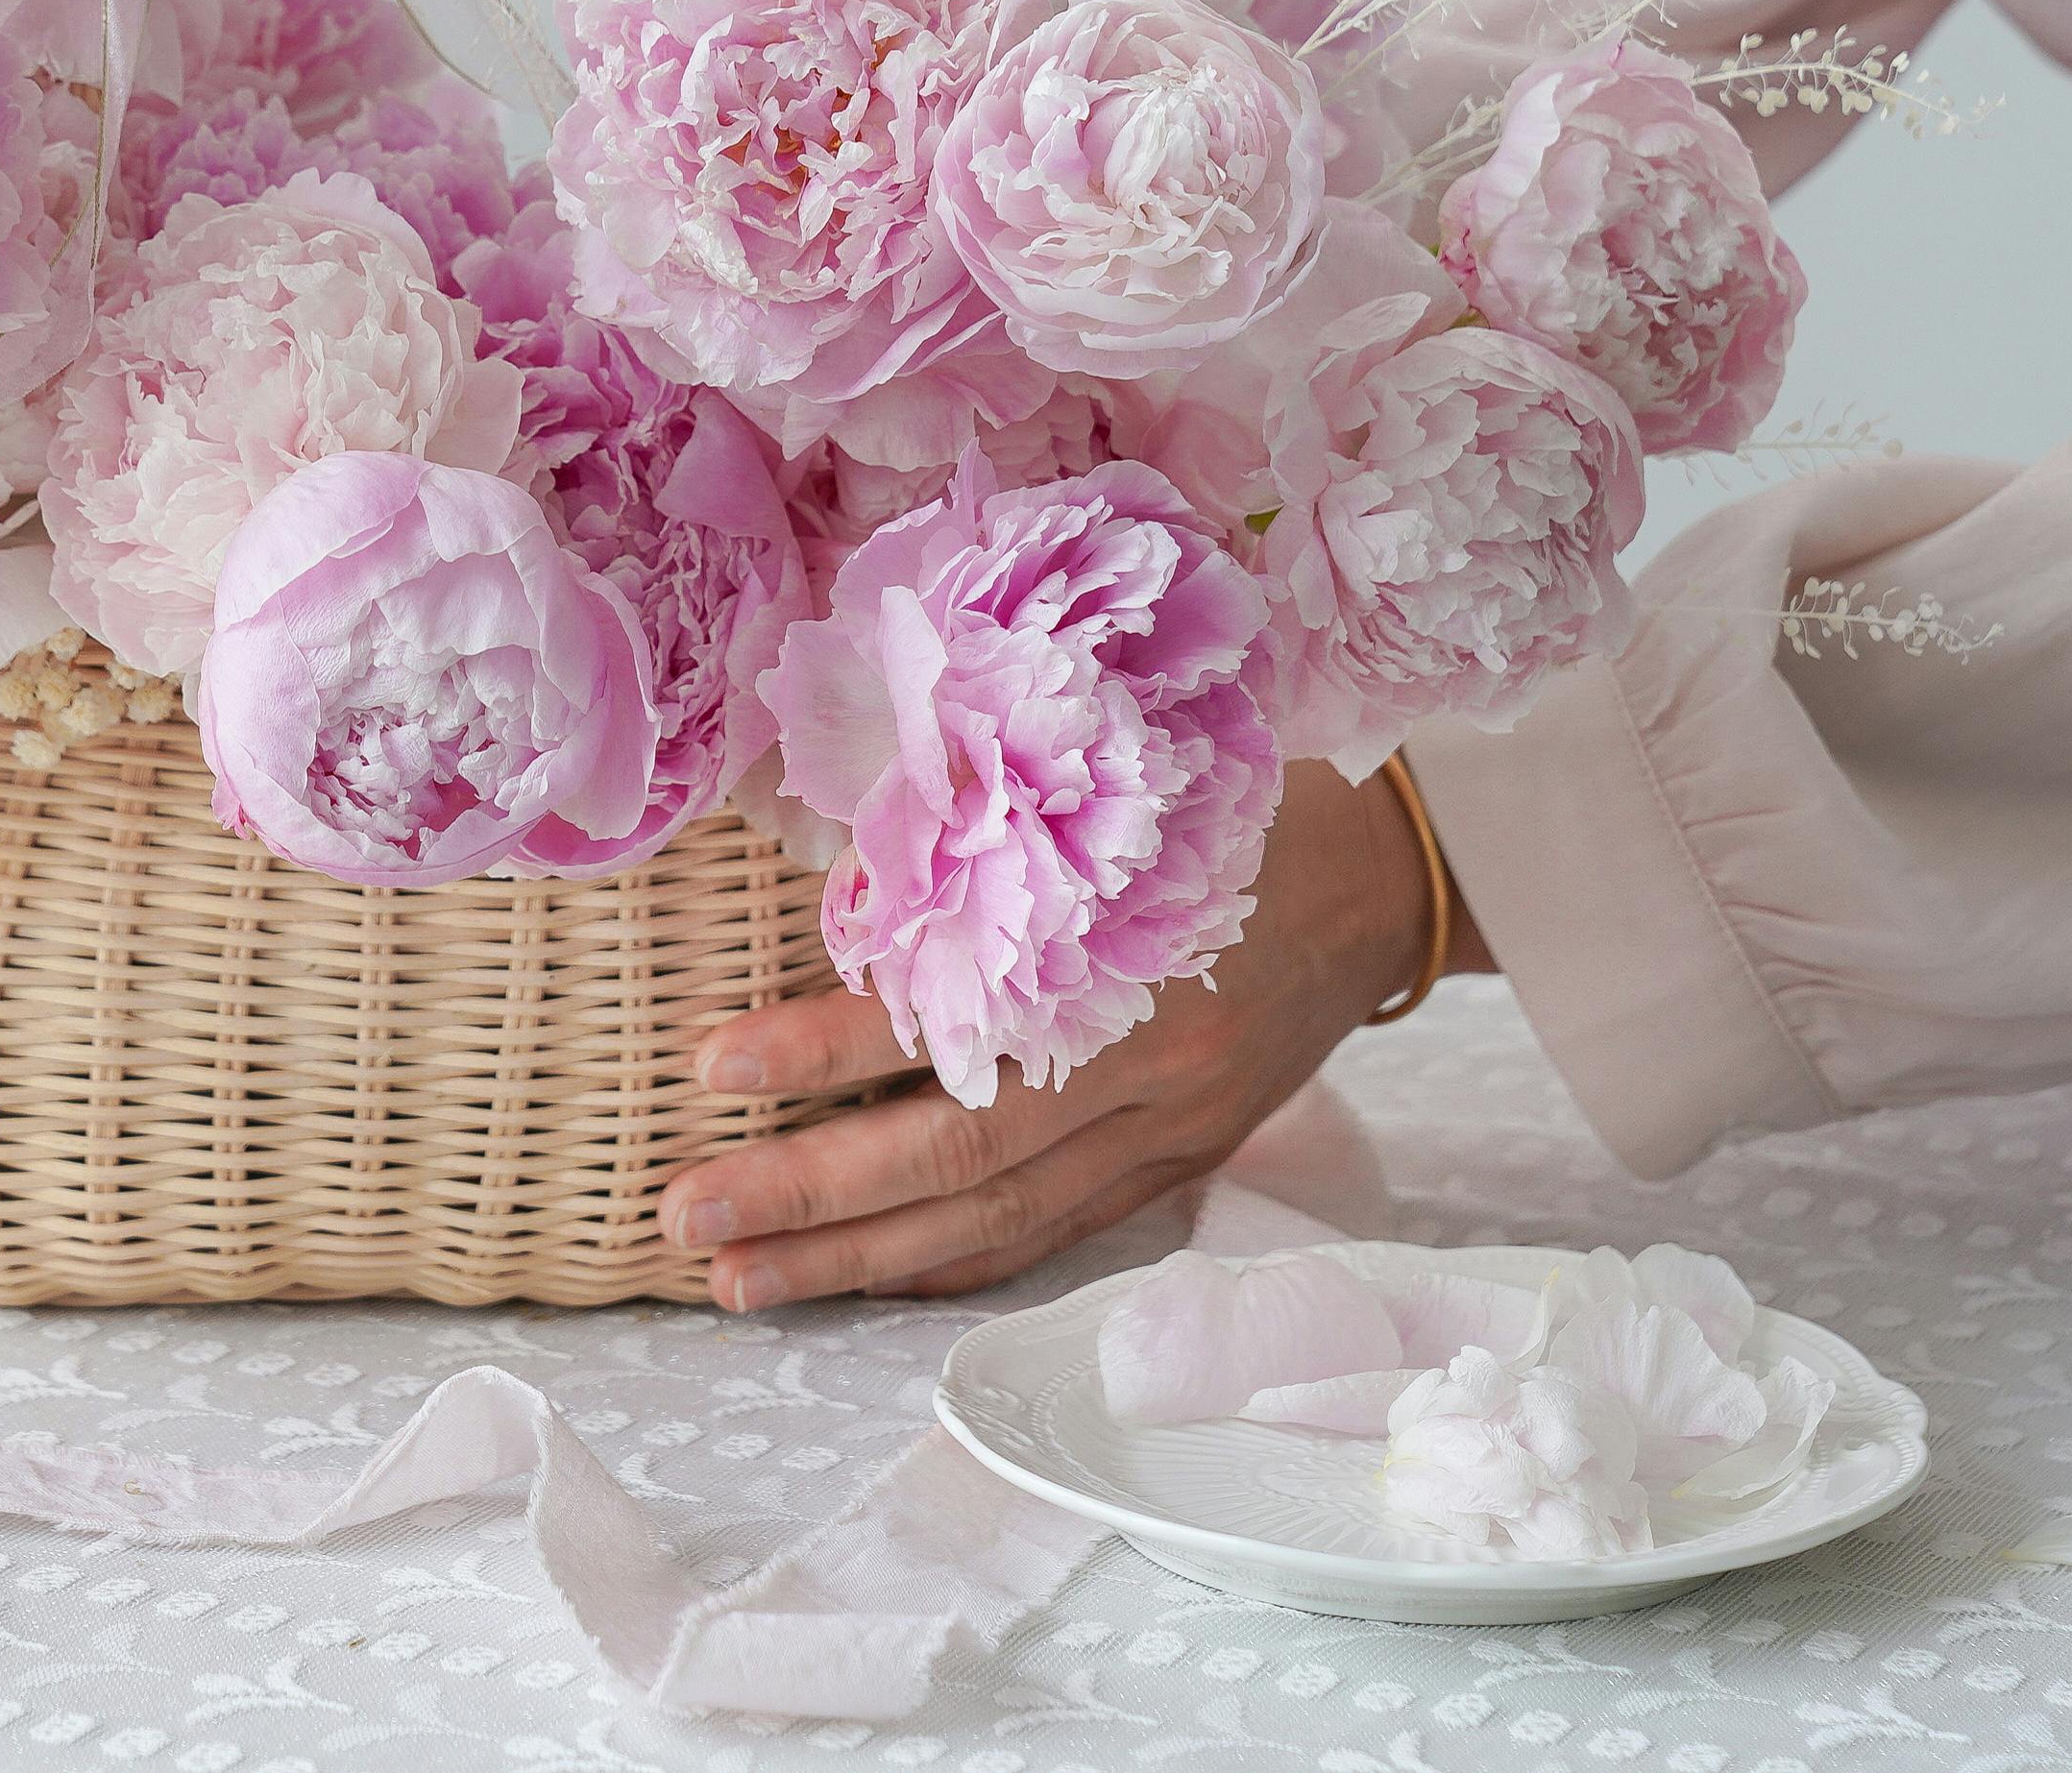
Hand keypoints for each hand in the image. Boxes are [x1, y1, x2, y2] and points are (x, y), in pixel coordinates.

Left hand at [661, 757, 1475, 1309]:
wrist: (1385, 874)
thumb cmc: (1236, 803)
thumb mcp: (1124, 791)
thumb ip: (998, 836)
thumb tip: (843, 869)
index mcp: (1123, 955)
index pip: (949, 1029)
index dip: (822, 1054)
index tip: (710, 1064)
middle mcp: (1145, 1067)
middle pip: (957, 1159)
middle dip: (812, 1197)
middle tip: (686, 1212)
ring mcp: (1166, 1133)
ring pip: (996, 1223)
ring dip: (859, 1260)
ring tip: (741, 1276)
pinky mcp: (1178, 1166)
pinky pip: (1052, 1236)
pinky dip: (955, 1265)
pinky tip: (866, 1280)